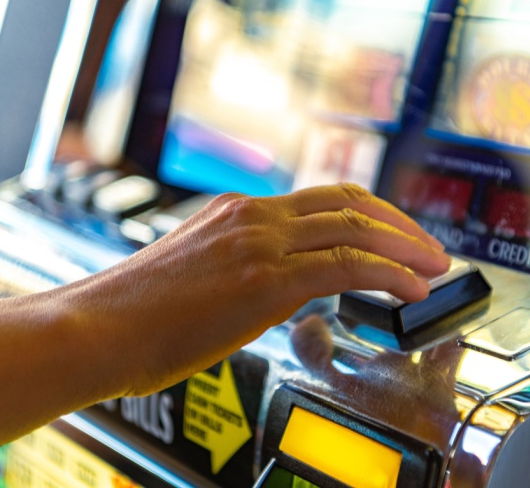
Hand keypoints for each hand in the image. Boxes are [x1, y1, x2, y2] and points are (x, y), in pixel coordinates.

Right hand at [65, 183, 449, 395]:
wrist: (95, 329)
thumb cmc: (136, 314)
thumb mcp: (195, 274)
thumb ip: (239, 267)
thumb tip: (275, 288)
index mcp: (236, 211)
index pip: (322, 198)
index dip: (370, 214)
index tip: (395, 235)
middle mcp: (251, 215)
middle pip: (348, 201)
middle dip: (399, 224)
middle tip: (429, 248)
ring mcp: (258, 242)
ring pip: (354, 228)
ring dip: (405, 246)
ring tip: (434, 267)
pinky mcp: (264, 278)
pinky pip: (345, 266)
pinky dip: (388, 274)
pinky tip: (411, 290)